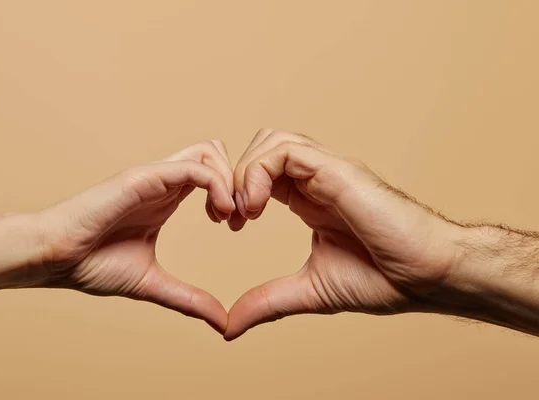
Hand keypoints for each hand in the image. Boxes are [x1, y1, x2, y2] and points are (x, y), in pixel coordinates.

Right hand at [31, 140, 234, 333]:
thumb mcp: (154, 284)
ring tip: (228, 214)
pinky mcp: (144, 177)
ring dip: (230, 180)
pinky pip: (193, 166)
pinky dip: (216, 184)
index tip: (236, 226)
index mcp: (167, 198)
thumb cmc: (92, 265)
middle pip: (216, 154)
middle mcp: (164, 182)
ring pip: (209, 152)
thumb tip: (223, 322)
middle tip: (239, 217)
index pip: (212, 175)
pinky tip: (218, 213)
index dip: (233, 195)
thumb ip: (189, 299)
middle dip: (238, 181)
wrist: (54, 259)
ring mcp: (155, 176)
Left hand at [225, 129, 461, 339]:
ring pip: (271, 141)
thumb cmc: (383, 278)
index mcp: (309, 198)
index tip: (228, 224)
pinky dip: (259, 173)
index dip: (236, 192)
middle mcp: (317, 178)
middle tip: (227, 216)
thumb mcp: (309, 290)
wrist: (426, 276)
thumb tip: (230, 328)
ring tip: (244, 212)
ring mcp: (328, 171)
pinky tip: (258, 208)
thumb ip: (268, 302)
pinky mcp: (337, 171)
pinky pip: (286, 151)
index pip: (262, 172)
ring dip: (244, 172)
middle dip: (233, 176)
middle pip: (262, 147)